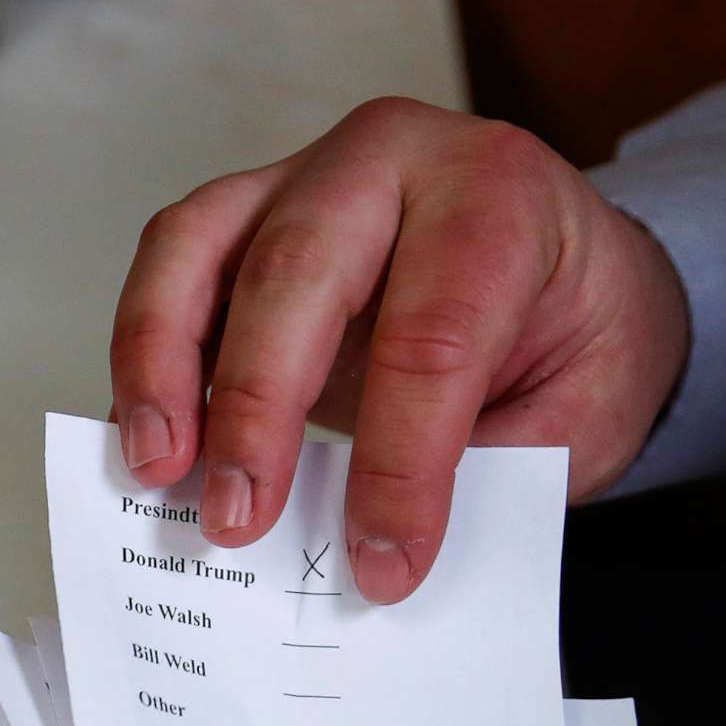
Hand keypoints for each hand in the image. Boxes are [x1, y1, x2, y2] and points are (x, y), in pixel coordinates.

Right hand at [108, 97, 690, 601]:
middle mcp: (390, 161)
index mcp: (497, 199)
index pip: (433, 336)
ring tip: (158, 472)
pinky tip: (150, 440)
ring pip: (195, 248)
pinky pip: (166, 268)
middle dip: (259, 409)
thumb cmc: (572, 332)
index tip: (381, 564)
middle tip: (238, 521)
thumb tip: (379, 548)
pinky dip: (142, 357)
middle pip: (296, 271)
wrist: (562, 269)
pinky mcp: (238, 216)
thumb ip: (492, 469)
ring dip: (161, 368)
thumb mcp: (583, 406)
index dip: (399, 464)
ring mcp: (298, 178)